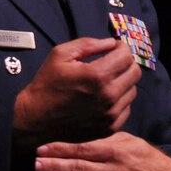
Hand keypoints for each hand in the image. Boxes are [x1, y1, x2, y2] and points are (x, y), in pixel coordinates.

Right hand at [13, 37, 140, 148]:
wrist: (35, 118)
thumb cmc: (46, 84)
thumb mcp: (60, 54)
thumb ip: (88, 44)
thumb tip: (110, 43)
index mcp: (97, 75)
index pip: (126, 55)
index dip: (120, 47)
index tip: (113, 48)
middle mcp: (109, 96)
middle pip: (135, 72)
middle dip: (125, 63)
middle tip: (112, 62)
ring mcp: (110, 114)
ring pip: (132, 90)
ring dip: (122, 82)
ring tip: (105, 82)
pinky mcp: (109, 128)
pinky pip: (126, 108)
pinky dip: (119, 101)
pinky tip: (104, 98)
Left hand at [34, 131, 170, 170]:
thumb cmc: (146, 158)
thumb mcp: (129, 141)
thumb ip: (105, 140)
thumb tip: (78, 139)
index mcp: (116, 151)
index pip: (82, 149)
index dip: (59, 149)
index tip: (41, 149)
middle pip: (78, 170)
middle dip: (54, 168)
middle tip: (35, 167)